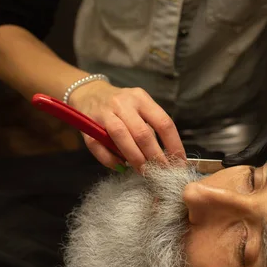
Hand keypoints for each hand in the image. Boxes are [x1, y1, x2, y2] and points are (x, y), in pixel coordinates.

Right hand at [68, 81, 185, 170]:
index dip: (174, 145)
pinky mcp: (87, 126)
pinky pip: (100, 147)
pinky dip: (112, 160)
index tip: (179, 162)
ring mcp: (104, 113)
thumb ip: (151, 127)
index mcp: (141, 99)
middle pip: (143, 133)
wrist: (88, 93)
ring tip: (144, 172)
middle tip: (162, 172)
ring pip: (122, 138)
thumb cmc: (121, 106)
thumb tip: (168, 157)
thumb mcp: (139, 108)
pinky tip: (121, 166)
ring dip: (135, 158)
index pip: (163, 123)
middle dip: (155, 157)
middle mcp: (123, 103)